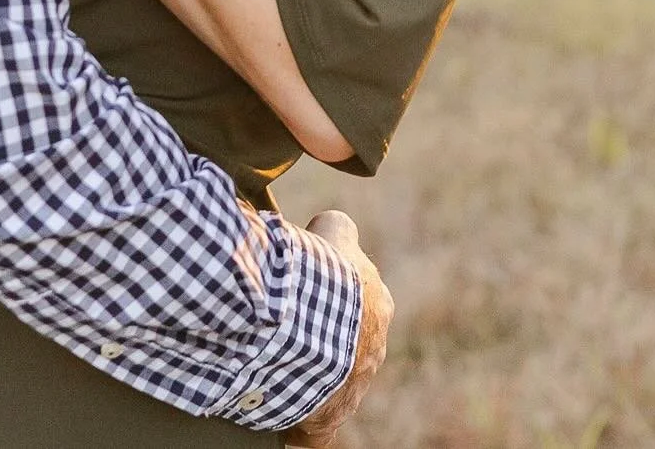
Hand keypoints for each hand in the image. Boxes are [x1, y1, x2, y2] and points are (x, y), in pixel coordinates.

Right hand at [284, 212, 392, 446]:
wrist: (303, 323)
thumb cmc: (318, 272)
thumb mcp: (333, 229)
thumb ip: (337, 227)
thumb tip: (330, 225)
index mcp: (378, 307)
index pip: (358, 304)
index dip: (329, 298)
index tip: (304, 294)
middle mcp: (372, 352)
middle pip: (346, 348)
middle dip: (322, 342)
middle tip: (286, 332)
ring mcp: (351, 391)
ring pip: (329, 388)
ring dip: (306, 379)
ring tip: (275, 365)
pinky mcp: (326, 424)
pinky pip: (313, 431)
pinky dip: (297, 425)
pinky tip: (279, 410)